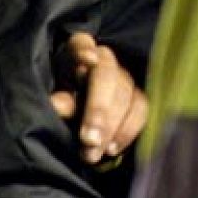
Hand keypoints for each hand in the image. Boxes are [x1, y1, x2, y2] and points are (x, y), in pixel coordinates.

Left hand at [50, 32, 148, 165]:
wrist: (79, 126)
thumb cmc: (62, 107)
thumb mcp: (56, 103)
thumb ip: (60, 102)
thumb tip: (58, 106)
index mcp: (76, 53)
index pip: (80, 44)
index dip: (83, 51)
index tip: (88, 61)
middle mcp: (104, 61)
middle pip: (107, 75)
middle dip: (98, 110)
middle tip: (88, 140)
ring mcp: (125, 78)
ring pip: (127, 94)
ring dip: (111, 127)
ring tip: (93, 153)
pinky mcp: (140, 98)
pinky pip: (142, 111)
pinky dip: (127, 132)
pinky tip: (111, 149)